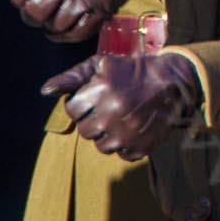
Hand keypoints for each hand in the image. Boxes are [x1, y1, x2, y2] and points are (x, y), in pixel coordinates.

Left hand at [42, 52, 201, 160]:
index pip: (72, 110)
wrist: (174, 82)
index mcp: (100, 91)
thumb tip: (45, 91)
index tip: (96, 98)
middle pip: (85, 130)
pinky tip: (134, 128)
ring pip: (101, 146)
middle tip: (110, 108)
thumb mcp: (102, 66)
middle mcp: (111, 114)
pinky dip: (126, 144)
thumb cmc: (133, 72)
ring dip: (108, 135)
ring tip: (122, 119)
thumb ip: (72, 77)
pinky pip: (121, 154)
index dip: (82, 104)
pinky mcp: (140, 147)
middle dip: (94, 120)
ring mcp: (127, 134)